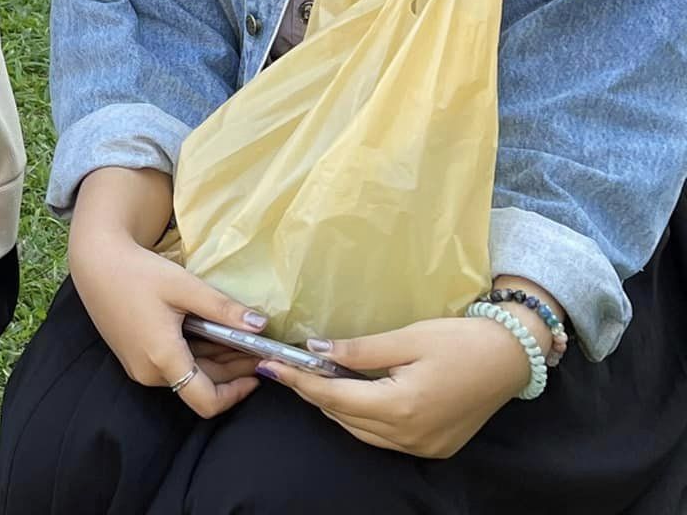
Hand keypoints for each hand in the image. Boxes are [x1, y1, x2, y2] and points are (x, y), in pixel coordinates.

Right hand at [68, 216, 266, 419]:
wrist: (95, 262)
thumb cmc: (137, 272)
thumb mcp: (184, 287)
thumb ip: (223, 309)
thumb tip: (261, 325)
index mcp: (162, 358)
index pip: (207, 401)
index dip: (237, 393)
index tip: (256, 373)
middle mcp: (149, 372)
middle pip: (200, 386)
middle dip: (232, 370)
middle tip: (255, 349)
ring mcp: (138, 366)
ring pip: (187, 375)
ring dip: (214, 361)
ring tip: (236, 338)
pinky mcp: (133, 357)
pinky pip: (171, 366)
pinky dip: (195, 355)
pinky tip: (207, 333)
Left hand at [259, 316, 537, 457]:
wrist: (513, 357)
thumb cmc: (461, 341)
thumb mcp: (407, 337)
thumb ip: (359, 350)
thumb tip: (315, 351)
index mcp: (402, 407)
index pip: (334, 398)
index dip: (300, 382)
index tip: (271, 365)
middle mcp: (411, 436)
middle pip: (345, 417)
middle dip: (313, 393)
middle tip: (288, 367)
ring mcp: (423, 446)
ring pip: (362, 431)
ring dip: (336, 406)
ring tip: (314, 377)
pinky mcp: (434, 447)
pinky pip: (384, 437)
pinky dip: (362, 417)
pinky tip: (353, 394)